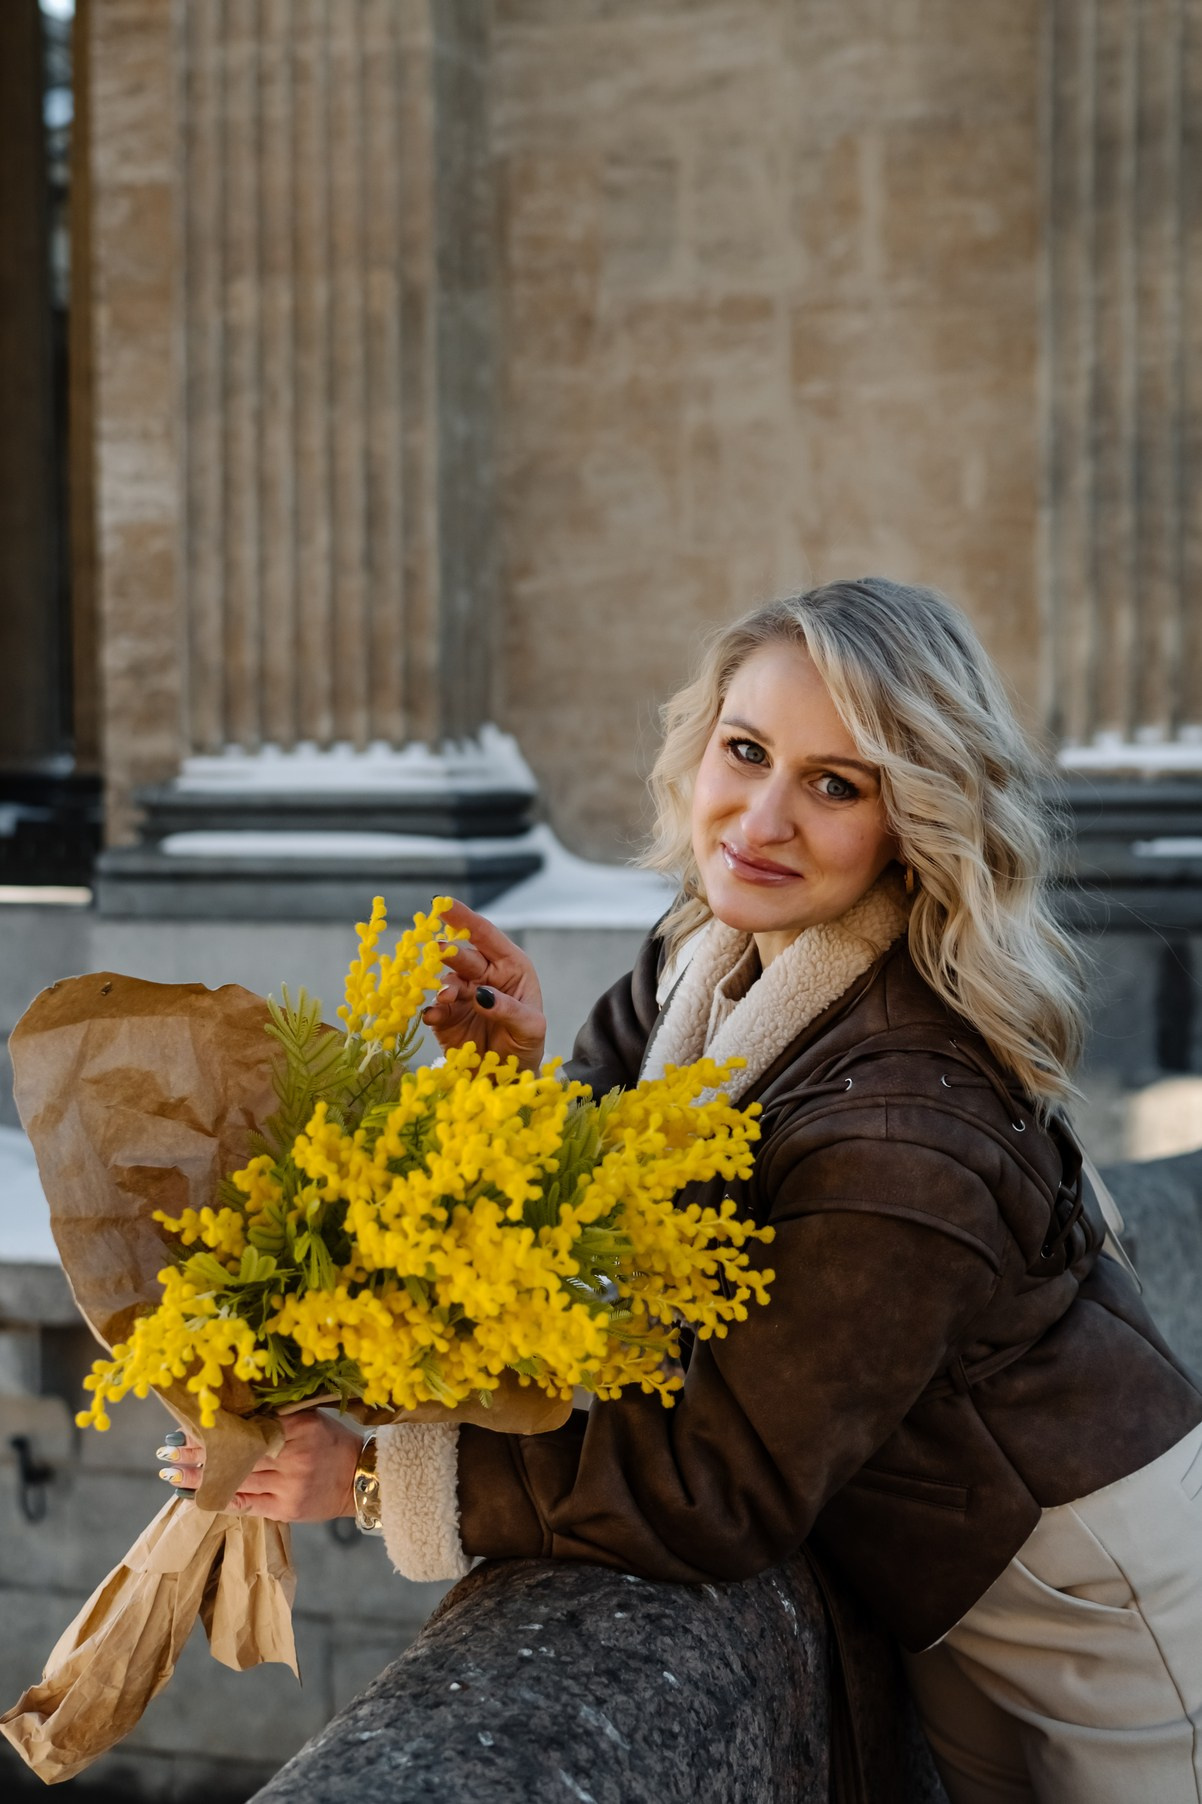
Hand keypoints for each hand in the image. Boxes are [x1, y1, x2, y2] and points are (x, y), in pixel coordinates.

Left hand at [157, 1410, 361, 1520]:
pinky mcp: (285, 1509)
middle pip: (237, 1454)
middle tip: (166, 1453)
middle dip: (197, 1454)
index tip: (186, 1426)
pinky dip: (220, 1497)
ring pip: (236, 1479)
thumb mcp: (310, 1419)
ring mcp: (289, 1484)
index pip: (248, 1426)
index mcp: (299, 1427)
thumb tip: (232, 1413)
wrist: (359, 1478)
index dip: (215, 1430)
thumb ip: (277, 1416)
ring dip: (201, 1478)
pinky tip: (197, 1494)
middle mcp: (294, 1455)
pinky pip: (246, 1503)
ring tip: (172, 1474)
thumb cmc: (331, 1442)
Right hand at [424, 898, 546, 1070]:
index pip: (486, 935)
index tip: (442, 903)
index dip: (464, 918)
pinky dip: (432, 1010)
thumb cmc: (526, 1044)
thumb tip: (482, 994)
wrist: (508, 1080)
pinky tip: (434, 1016)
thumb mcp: (531, 1028)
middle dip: (449, 951)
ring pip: (445, 980)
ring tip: (447, 996)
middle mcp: (483, 975)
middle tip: (439, 951)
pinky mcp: (444, 1018)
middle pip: (462, 955)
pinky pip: (433, 1009)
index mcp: (510, 966)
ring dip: (443, 985)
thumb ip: (509, 1009)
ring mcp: (462, 995)